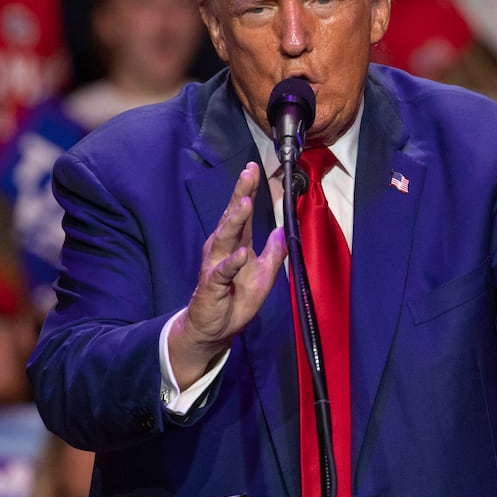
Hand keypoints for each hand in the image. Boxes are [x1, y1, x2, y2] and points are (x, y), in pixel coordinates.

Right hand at [170, 164, 287, 384]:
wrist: (216, 328)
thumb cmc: (237, 299)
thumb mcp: (265, 275)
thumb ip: (274, 252)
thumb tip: (285, 229)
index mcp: (236, 244)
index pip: (243, 213)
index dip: (248, 191)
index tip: (254, 168)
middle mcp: (222, 249)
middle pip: (231, 218)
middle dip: (240, 195)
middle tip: (248, 174)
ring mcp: (215, 265)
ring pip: (225, 238)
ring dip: (235, 221)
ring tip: (246, 204)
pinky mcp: (212, 285)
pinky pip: (222, 271)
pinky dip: (232, 262)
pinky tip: (241, 253)